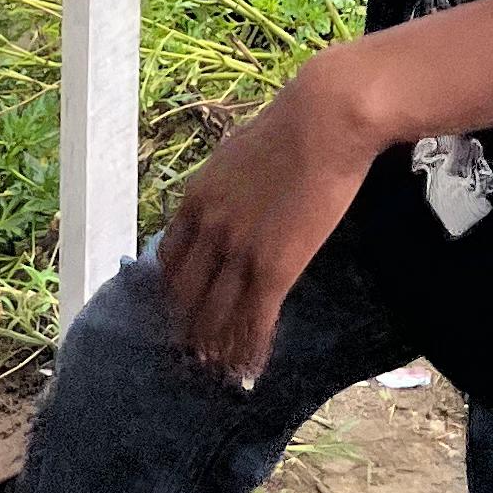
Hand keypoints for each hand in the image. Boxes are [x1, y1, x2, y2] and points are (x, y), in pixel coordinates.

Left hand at [155, 53, 381, 384]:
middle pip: (186, 294)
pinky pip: (254, 322)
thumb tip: (230, 194)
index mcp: (196, 199)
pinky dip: (250, 350)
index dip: (172, 290)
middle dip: (187, 326)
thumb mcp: (238, 153)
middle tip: (193, 350)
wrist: (323, 122)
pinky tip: (251, 369)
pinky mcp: (274, 269)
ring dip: (215, 347)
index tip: (179, 306)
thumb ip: (227, 183)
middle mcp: (209, 230)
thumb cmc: (290, 127)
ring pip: (216, 315)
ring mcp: (239, 252)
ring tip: (217, 369)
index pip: (169, 259)